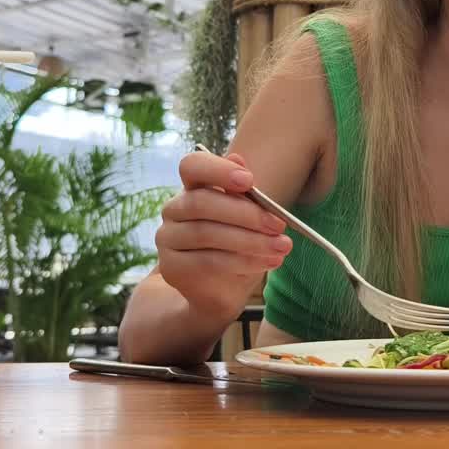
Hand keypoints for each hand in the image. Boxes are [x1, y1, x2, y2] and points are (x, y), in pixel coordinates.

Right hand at [156, 150, 291, 320]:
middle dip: (246, 214)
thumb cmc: (238, 244)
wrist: (222, 289)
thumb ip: (243, 192)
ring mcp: (167, 239)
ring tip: (281, 247)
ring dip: (251, 241)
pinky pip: (208, 261)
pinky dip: (243, 261)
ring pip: (207, 233)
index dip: (218, 169)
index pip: (192, 166)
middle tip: (278, 225)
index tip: (249, 180)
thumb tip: (239, 159)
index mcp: (192, 188)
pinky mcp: (171, 267)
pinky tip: (266, 262)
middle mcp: (174, 210)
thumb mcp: (248, 217)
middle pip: (202, 202)